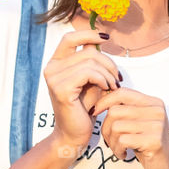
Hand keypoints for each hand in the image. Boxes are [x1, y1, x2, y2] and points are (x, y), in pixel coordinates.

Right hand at [43, 27, 121, 161]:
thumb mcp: (90, 79)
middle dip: (108, 63)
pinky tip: (107, 89)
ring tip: (113, 86)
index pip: (70, 38)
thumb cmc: (84, 107)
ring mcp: (53, 78)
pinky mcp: (61, 89)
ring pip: (90, 62)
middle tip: (117, 78)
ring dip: (108, 73)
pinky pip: (89, 73)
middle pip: (87, 52)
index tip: (106, 37)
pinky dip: (103, 79)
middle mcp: (51, 68)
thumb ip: (92, 61)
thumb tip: (101, 38)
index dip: (89, 33)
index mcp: (56, 63)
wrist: (75, 134)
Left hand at [90, 88, 168, 168]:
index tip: (94, 112)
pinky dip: (118, 150)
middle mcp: (157, 110)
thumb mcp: (139, 123)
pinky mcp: (154, 141)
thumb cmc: (148, 146)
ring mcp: (157, 125)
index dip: (104, 101)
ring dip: (112, 142)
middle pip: (115, 111)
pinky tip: (124, 155)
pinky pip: (122, 141)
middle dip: (106, 128)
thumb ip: (127, 110)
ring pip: (116, 126)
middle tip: (111, 141)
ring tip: (119, 149)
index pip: (122, 93)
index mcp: (154, 102)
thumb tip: (100, 100)